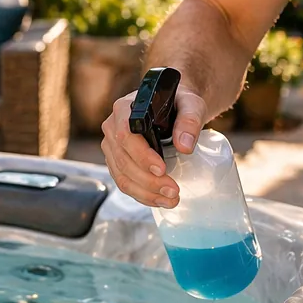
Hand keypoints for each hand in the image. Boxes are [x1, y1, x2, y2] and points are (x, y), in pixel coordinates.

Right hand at [99, 85, 208, 207]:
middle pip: (123, 160)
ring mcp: (112, 146)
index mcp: (124, 109)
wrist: (174, 106)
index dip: (141, 156)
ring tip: (170, 199)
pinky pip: (124, 182)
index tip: (162, 169)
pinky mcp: (117, 161)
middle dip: (147, 181)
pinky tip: (160, 200)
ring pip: (121, 176)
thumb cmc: (179, 102)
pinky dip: (141, 195)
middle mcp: (112, 127)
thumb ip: (189, 120)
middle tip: (173, 191)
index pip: (125, 135)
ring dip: (145, 193)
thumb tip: (185, 146)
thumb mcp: (190, 104)